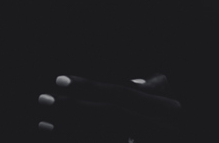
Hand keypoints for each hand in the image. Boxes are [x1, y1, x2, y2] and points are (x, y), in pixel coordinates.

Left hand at [37, 73, 183, 141]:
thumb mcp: (173, 107)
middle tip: (43, 99)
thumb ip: (156, 93)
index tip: (60, 80)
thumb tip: (137, 81)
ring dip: (69, 131)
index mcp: (170, 111)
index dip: (91, 87)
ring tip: (42, 123)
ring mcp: (143, 142)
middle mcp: (163, 129)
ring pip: (102, 138)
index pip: (122, 95)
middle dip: (74, 107)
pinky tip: (56, 139)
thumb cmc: (176, 125)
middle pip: (110, 116)